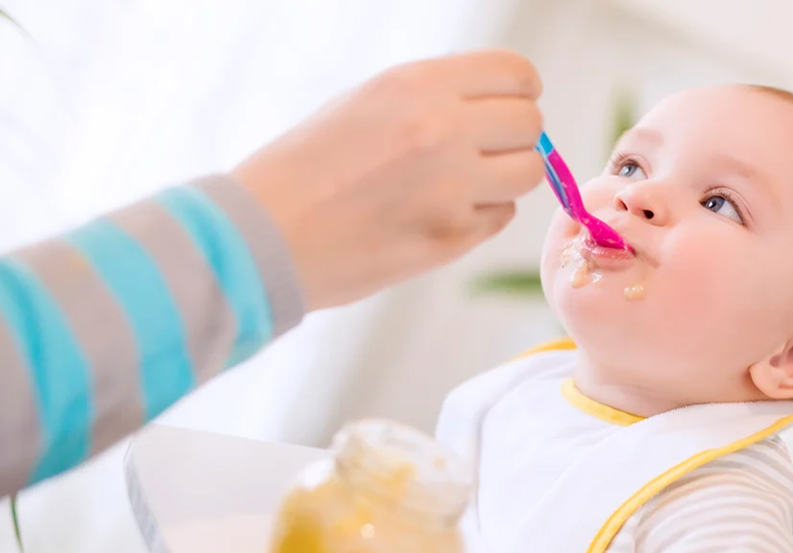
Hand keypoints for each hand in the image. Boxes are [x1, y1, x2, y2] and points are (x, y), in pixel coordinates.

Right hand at [233, 50, 544, 309]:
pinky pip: (499, 217)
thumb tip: (494, 102)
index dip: (520, 91)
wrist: (262, 237)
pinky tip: (438, 214)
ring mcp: (452, 188)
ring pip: (528, 173)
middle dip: (514, 136)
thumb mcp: (366, 102)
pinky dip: (480, 216)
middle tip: (485, 151)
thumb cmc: (304, 168)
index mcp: (418, 85)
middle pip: (530, 124)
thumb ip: (434, 96)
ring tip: (463, 185)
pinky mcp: (451, 238)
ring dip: (505, 178)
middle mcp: (442, 129)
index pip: (516, 75)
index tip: (510, 105)